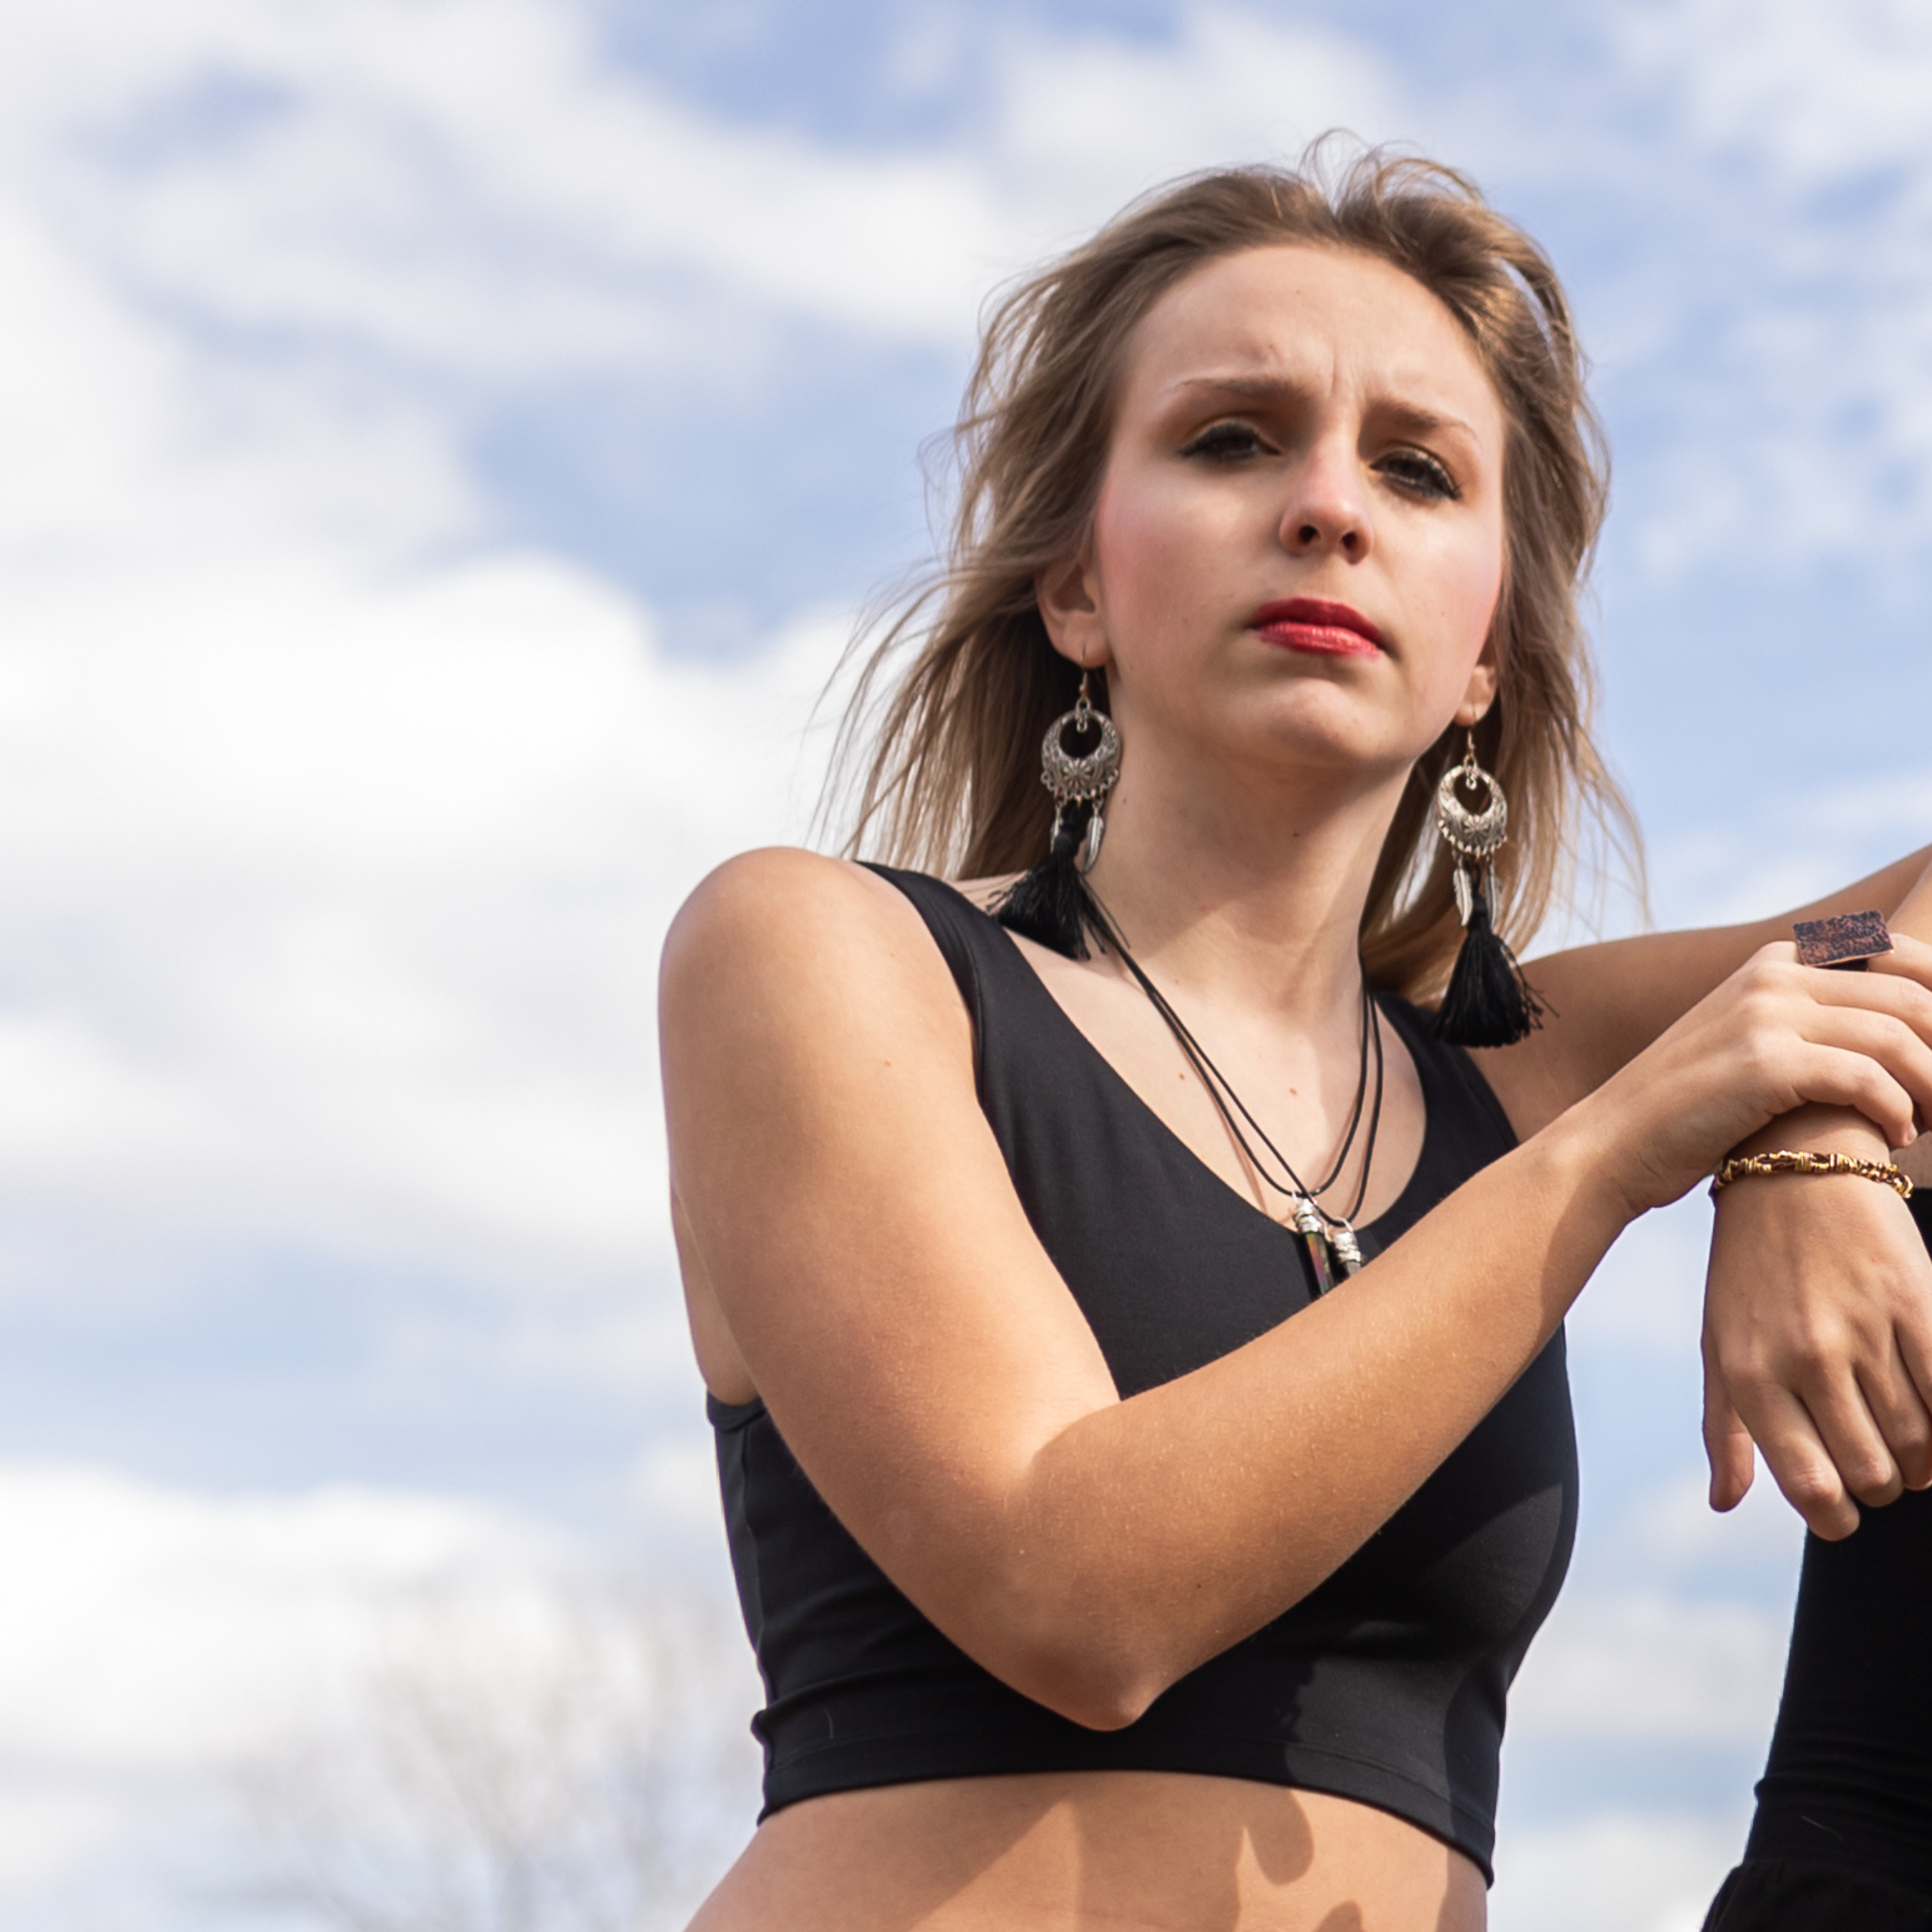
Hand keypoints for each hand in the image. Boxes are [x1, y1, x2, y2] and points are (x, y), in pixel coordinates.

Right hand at [1588, 935, 1931, 1218]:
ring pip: (1897, 1038)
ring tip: (1928, 1121)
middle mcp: (1773, 975)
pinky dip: (1897, 1111)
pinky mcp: (1765, 1062)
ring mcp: (1766, 1014)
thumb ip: (1806, 1024)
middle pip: (1909, 998)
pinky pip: (1867, 1078)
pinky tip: (1897, 1137)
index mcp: (1774, 962)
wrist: (1613, 1142)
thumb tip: (1897, 1039)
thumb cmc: (1688, 1109)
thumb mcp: (1745, 1043)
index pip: (1897, 957)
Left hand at [1701, 1108, 1931, 1539]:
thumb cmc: (1750, 1268)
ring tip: (1906, 1434)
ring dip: (1921, 1456)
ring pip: (1922, 1442)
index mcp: (1752, 1374)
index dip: (1838, 1517)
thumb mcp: (1719, 1342)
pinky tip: (1931, 1404)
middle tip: (1878, 1462)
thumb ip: (1725, 1428)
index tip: (1845, 1511)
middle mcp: (1806, 1357)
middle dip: (1882, 1482)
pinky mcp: (1915, 1299)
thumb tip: (1726, 1503)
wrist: (1792, 1168)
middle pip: (1875, 1473)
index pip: (1814, 1487)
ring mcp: (1863, 1329)